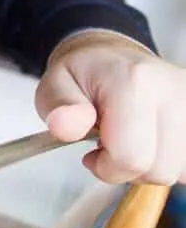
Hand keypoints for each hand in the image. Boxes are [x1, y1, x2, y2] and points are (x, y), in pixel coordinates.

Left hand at [36, 30, 185, 185]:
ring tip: (131, 137)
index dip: (106, 167)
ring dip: (150, 165)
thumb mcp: (53, 87)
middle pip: (159, 170)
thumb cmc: (83, 75)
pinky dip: (168, 160)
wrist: (112, 55)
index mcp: (134, 81)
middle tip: (110, 143)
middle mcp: (174, 90)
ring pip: (178, 171)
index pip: (131, 158)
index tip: (92, 153)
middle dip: (128, 169)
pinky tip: (151, 140)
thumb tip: (64, 126)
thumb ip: (59, 109)